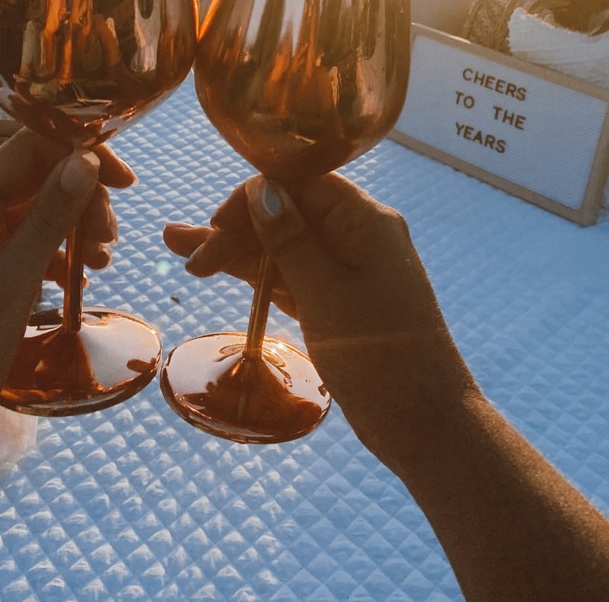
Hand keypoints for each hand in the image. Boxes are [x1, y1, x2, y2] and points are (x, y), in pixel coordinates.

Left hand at [0, 131, 116, 480]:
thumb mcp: (9, 288)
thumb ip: (48, 220)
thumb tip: (88, 160)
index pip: (29, 148)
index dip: (81, 153)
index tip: (126, 184)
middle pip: (37, 176)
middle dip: (82, 197)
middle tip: (111, 240)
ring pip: (37, 208)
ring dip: (76, 225)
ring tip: (103, 260)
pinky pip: (29, 240)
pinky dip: (60, 252)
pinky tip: (81, 278)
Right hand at [164, 173, 478, 471]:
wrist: (426, 425)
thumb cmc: (379, 357)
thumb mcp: (325, 294)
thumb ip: (290, 240)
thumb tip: (260, 189)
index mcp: (366, 219)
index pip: (299, 183)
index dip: (252, 198)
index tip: (214, 227)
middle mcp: (360, 233)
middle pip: (288, 213)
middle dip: (236, 227)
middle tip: (184, 255)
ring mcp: (350, 268)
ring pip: (285, 247)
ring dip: (238, 250)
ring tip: (182, 251)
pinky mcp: (341, 299)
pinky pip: (294, 275)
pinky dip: (259, 275)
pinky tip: (223, 270)